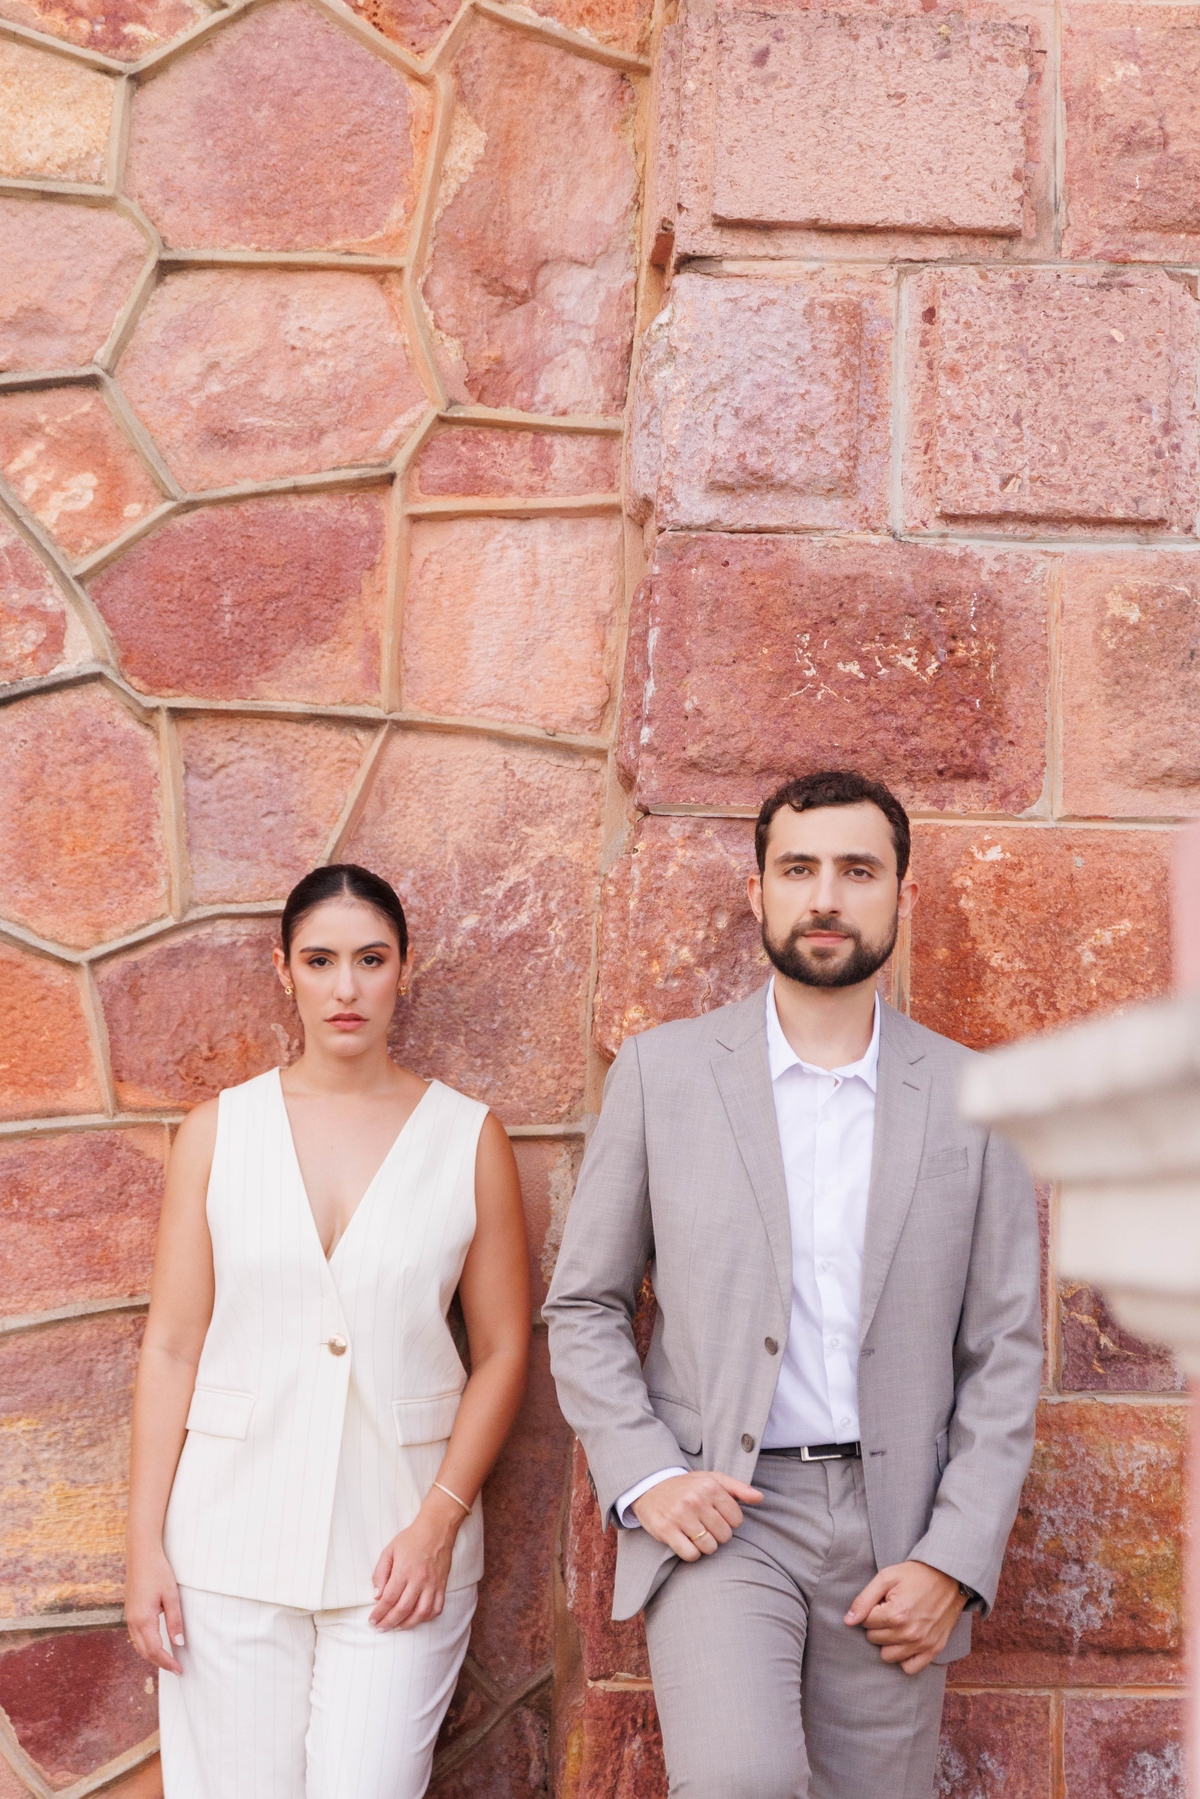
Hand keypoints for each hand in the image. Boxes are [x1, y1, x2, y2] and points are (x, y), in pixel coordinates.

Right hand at [125, 1544, 185, 1674]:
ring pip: (138, 1646)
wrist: (141, 1554)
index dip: (167, 1662)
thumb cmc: (158, 1572)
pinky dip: (146, 1646)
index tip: (179, 1669)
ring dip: (152, 1656)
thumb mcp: (171, 1596)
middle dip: (160, 1663)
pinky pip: (135, 1636)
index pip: (155, 1650)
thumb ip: (175, 1621)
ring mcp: (129, 1617)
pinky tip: (156, 1644)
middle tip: (176, 1668)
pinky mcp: (130, 1612)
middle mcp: (132, 1622)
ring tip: (168, 1660)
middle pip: (144, 1652)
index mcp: (143, 1619)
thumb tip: (179, 1644)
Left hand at [370, 1493, 460, 1630]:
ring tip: (397, 1627)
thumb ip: (380, 1573)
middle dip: (389, 1622)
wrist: (437, 1529)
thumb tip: (376, 1596)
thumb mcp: (389, 1551)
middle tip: (380, 1628)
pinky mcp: (442, 1585)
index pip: (389, 1598)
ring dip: (407, 1624)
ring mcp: (433, 1584)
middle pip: (403, 1609)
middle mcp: (419, 1579)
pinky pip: (437, 1608)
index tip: (372, 1620)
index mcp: (404, 1570)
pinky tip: (417, 1619)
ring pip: (421, 1613)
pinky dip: (427, 1618)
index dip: (379, 1613)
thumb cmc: (411, 1539)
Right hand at [631, 1471, 761, 1559]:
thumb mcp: (712, 1479)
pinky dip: (691, 1553)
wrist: (649, 1487)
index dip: (729, 1521)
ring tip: (696, 1533)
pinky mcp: (666, 1530)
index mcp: (710, 1486)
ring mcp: (680, 1515)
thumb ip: (738, 1488)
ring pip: (709, 1547)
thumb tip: (760, 1497)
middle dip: (717, 1534)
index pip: (737, 1519)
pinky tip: (686, 1541)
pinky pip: (691, 1555)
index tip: (717, 1516)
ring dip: (705, 1545)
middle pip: (724, 1535)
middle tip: (705, 1525)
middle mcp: (695, 1500)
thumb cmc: (687, 1486)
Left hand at [844, 1560, 966, 1674]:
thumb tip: (847, 1621)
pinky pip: (910, 1668)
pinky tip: (905, 1642)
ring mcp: (922, 1644)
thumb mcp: (886, 1577)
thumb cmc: (916, 1575)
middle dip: (877, 1625)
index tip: (882, 1602)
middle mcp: (909, 1634)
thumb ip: (864, 1599)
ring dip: (888, 1642)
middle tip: (889, 1610)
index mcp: (896, 1615)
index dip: (870, 1611)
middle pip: (875, 1639)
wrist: (949, 1576)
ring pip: (888, 1656)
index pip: (865, 1623)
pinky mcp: (934, 1650)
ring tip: (896, 1625)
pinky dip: (904, 1658)